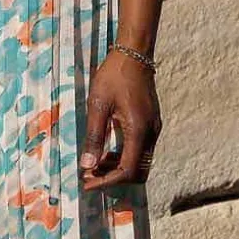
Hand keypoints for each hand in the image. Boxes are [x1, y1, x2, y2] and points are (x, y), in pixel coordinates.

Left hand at [80, 48, 161, 189]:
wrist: (133, 55)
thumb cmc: (113, 76)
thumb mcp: (98, 105)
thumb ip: (94, 136)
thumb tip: (87, 166)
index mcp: (138, 130)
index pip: (126, 170)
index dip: (106, 181)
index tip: (86, 183)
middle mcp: (150, 134)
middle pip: (137, 173)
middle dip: (113, 179)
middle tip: (89, 176)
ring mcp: (153, 130)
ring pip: (139, 163)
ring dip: (117, 169)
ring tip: (92, 165)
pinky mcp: (150, 125)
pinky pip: (139, 151)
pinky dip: (123, 157)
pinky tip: (104, 152)